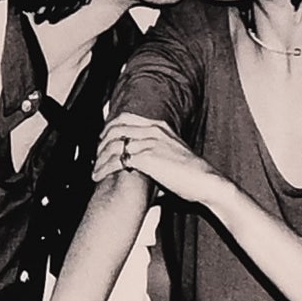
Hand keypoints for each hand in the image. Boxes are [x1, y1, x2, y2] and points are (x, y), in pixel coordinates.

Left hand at [96, 111, 230, 210]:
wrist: (207, 182)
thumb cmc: (192, 174)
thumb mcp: (174, 154)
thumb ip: (157, 151)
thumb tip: (144, 163)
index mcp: (160, 126)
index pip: (126, 118)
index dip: (109, 128)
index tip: (101, 140)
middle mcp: (154, 131)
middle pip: (115, 129)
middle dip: (100, 143)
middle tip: (95, 157)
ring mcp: (150, 143)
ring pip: (113, 145)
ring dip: (99, 159)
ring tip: (94, 172)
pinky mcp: (148, 158)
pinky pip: (117, 160)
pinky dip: (105, 169)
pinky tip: (100, 177)